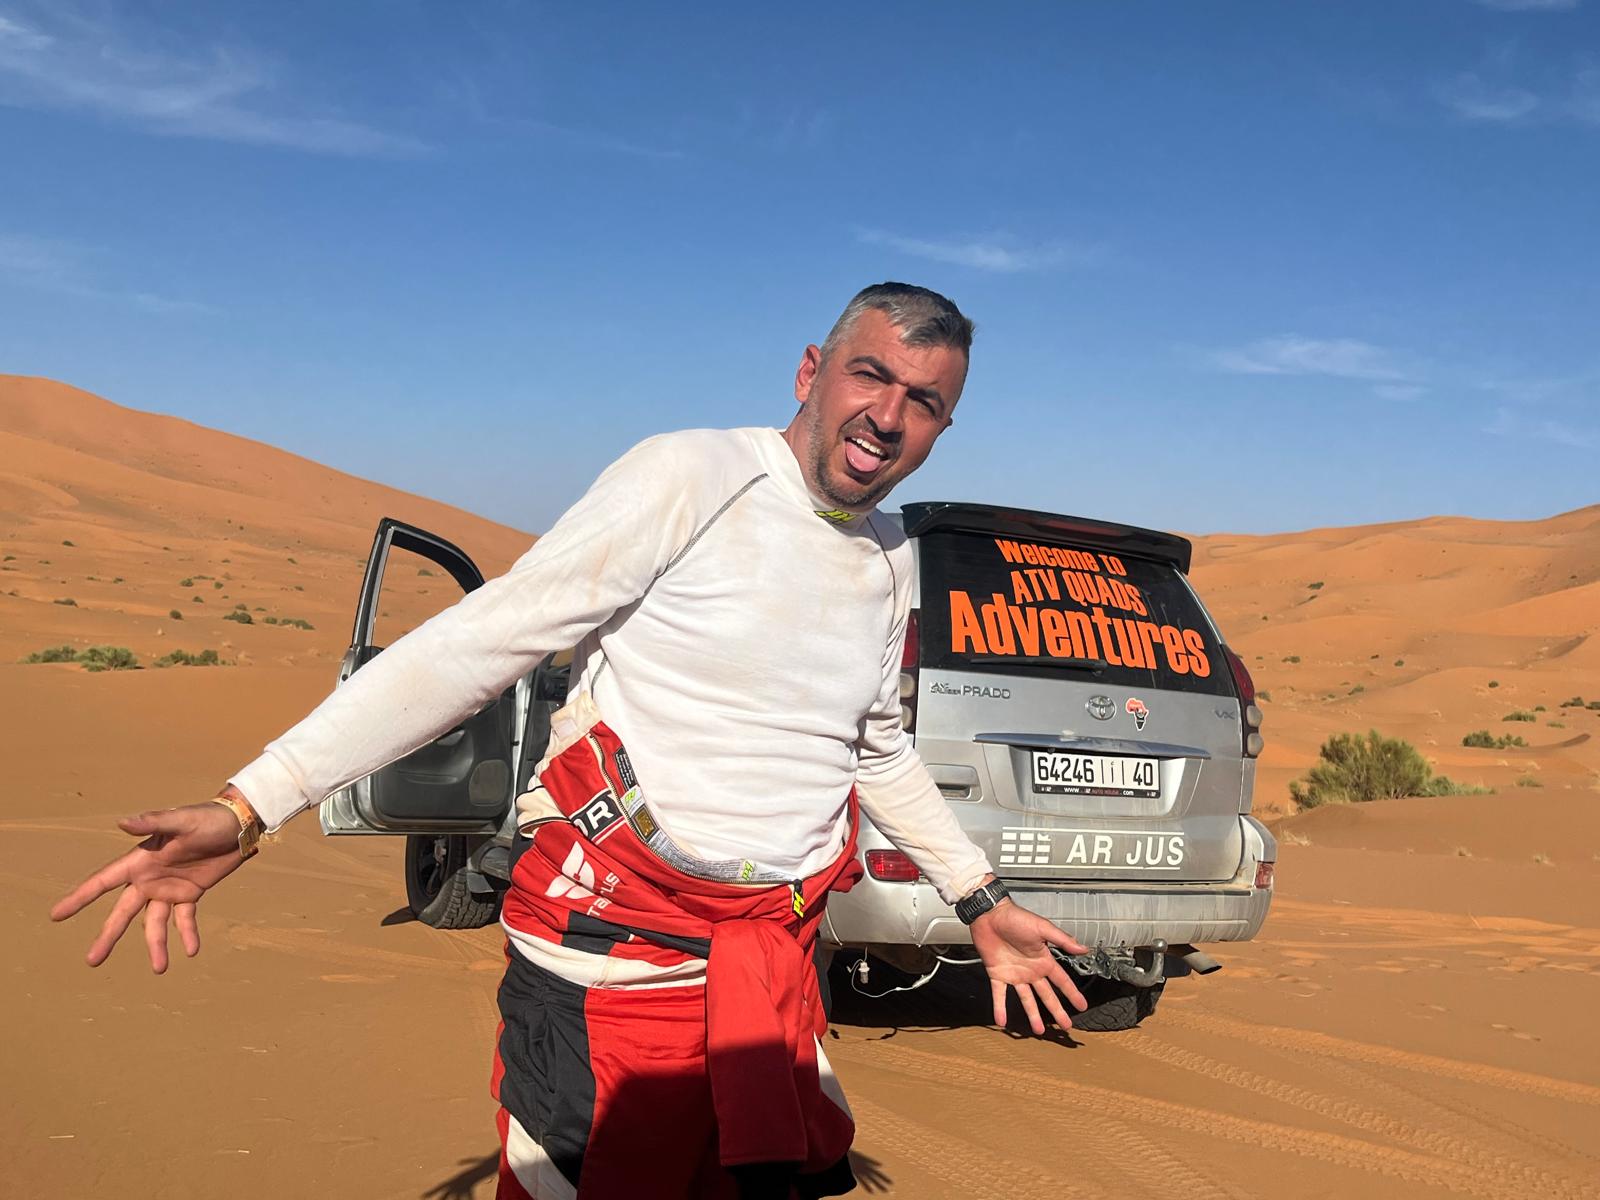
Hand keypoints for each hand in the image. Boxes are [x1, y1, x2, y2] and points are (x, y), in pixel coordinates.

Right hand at [50, 795, 252, 971]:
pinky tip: (191, 950)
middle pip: (123, 912)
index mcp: (140, 860)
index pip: (103, 882)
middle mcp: (149, 878)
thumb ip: (153, 822)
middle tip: (92, 961)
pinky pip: (184, 919)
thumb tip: (121, 822)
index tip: (56, 915)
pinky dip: (187, 934)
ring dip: (156, 945)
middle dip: (108, 935)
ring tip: (160, 969)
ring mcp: (168, 888)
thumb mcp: (182, 820)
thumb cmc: (207, 818)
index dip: (80, 898)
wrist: (239, 824)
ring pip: (154, 923)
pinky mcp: (190, 893)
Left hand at [970, 898, 1088, 1033]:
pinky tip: (1002, 1021)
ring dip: (1032, 1015)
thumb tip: (1084, 948)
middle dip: (1057, 1011)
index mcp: (1043, 960)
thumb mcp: (1042, 927)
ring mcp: (1014, 974)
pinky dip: (1000, 1008)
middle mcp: (1031, 970)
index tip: (1082, 1006)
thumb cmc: (1015, 917)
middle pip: (1047, 995)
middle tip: (1066, 1026)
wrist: (989, 915)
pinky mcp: (997, 974)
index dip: (1072, 994)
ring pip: (1026, 999)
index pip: (1062, 981)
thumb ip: (1062, 940)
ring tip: (1039, 1030)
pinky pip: (999, 995)